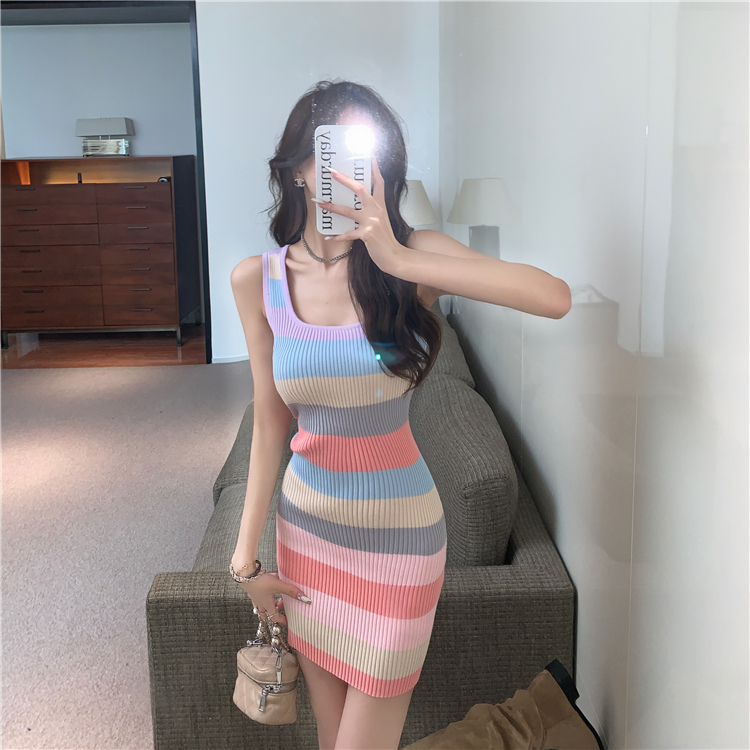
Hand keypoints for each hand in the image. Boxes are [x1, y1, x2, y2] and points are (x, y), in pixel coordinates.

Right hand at [236, 571, 310, 627]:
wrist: (244, 574)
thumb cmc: (260, 581)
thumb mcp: (278, 585)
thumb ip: (291, 591)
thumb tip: (304, 598)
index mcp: (267, 605)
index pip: (275, 617)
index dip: (282, 620)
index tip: (288, 622)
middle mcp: (260, 603)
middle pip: (266, 613)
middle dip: (274, 614)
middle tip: (281, 612)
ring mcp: (255, 596)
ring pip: (262, 604)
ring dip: (269, 603)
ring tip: (277, 599)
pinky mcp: (252, 588)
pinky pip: (259, 594)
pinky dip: (265, 592)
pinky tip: (268, 582)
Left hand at [313, 155, 403, 274]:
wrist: (394, 256)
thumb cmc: (385, 240)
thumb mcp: (381, 221)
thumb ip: (371, 212)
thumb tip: (356, 206)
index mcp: (380, 206)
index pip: (379, 182)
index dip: (374, 168)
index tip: (368, 154)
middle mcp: (377, 210)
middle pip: (360, 189)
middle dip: (344, 180)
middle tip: (331, 172)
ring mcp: (372, 222)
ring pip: (349, 211)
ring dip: (332, 206)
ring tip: (319, 202)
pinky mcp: (367, 235)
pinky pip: (349, 234)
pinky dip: (338, 236)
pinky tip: (328, 237)